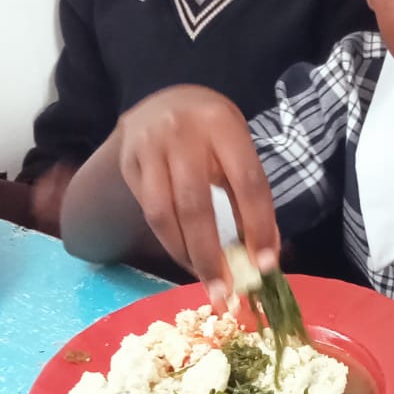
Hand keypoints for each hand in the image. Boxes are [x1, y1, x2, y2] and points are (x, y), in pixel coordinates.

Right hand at [113, 85, 277, 298]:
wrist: (163, 102)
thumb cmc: (212, 132)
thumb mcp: (237, 146)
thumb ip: (250, 193)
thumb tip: (264, 255)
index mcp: (222, 125)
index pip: (245, 182)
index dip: (257, 226)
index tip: (265, 265)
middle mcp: (181, 134)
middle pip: (197, 205)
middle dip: (212, 255)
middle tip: (226, 291)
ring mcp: (149, 149)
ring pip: (164, 214)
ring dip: (186, 256)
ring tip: (207, 282)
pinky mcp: (129, 165)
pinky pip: (150, 213)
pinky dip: (171, 242)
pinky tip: (187, 258)